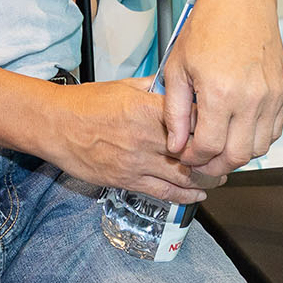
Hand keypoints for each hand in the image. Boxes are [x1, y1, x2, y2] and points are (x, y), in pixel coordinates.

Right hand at [42, 78, 212, 203]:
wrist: (55, 125)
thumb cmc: (84, 104)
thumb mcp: (122, 86)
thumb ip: (152, 88)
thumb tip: (175, 87)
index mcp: (146, 109)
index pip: (193, 118)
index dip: (213, 123)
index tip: (222, 124)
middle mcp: (146, 137)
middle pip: (194, 150)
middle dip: (215, 154)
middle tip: (227, 154)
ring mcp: (137, 161)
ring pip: (184, 175)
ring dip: (206, 178)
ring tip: (218, 176)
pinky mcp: (127, 180)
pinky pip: (164, 192)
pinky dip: (186, 195)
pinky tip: (198, 193)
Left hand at [163, 0, 282, 178]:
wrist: (239, 1)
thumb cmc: (207, 27)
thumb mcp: (176, 69)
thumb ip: (174, 112)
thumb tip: (175, 144)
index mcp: (220, 93)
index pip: (209, 147)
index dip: (193, 158)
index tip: (185, 155)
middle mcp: (251, 99)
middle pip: (237, 156)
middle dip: (215, 165)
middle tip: (200, 161)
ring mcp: (272, 97)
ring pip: (259, 148)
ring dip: (238, 155)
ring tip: (218, 146)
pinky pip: (274, 131)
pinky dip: (257, 139)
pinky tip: (239, 131)